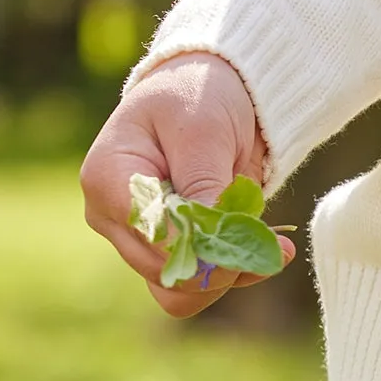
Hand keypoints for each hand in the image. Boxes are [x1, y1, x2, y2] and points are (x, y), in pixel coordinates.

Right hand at [79, 54, 294, 319]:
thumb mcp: (204, 130)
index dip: (200, 246)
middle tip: (270, 241)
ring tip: (271, 247)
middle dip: (222, 261)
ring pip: (179, 289)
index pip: (151, 237)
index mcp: (109, 179)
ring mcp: (135, 237)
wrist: (209, 90)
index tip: (245, 231)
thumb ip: (203, 186)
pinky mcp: (163, 248)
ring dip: (230, 273)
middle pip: (165, 272)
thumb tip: (205, 246)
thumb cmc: (197, 95)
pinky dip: (232, 273)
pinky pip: (194, 285)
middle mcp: (111, 216)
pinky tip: (265, 251)